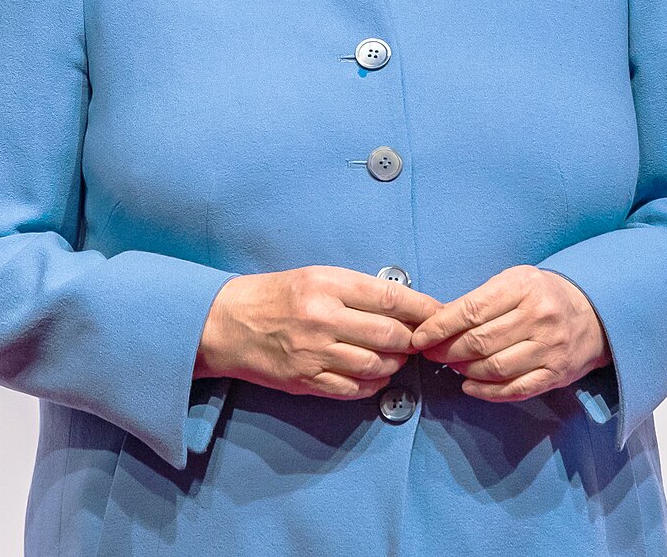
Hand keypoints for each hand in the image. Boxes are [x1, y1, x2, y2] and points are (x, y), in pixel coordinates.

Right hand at [196, 266, 441, 399]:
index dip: (422, 308)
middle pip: (389, 335)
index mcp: (327, 285)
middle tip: (420, 340)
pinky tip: (375, 376)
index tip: (439, 313)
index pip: (389, 298)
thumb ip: (355, 290)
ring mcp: (315, 353)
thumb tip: (400, 306)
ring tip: (397, 357)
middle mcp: (323, 318)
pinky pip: (353, 390)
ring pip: (376, 366)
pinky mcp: (306, 381)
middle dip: (412, 341)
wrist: (227, 323)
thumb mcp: (315, 277)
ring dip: (395, 364)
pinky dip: (372, 386)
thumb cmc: (275, 295)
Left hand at [409, 266, 610, 400]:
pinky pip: (515, 389)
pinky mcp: (557, 374)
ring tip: (451, 366)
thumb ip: (480, 299)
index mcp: (523, 286)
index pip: (471, 310)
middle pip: (480, 341)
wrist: (593, 313)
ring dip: (464, 370)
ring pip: (494, 367)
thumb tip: (438, 322)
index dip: (440, 327)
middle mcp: (538, 316)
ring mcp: (549, 347)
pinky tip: (470, 386)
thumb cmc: (542, 295)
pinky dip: (487, 392)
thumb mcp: (514, 281)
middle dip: (448, 350)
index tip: (420, 337)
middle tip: (432, 353)